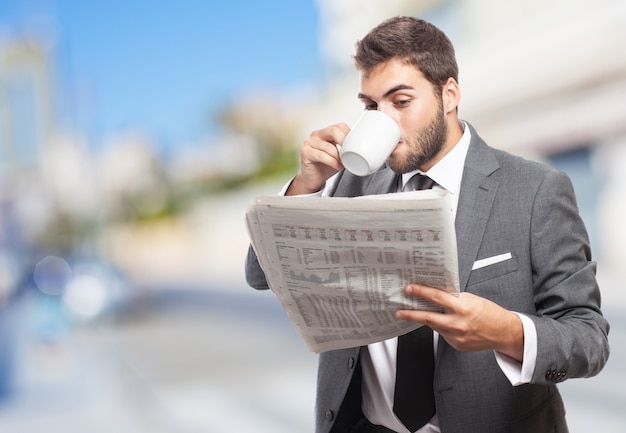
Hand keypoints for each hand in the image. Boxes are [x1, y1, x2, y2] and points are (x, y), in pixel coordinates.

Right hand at [286, 123, 348, 194]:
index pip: (340, 126)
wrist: (313, 179)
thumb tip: (362, 147)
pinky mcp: (305, 152)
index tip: (355, 146)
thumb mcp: (339, 155)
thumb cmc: (326, 167)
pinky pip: (322, 155)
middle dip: (344, 143)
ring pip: (328, 146)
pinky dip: (332, 162)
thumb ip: (346, 148)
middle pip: (333, 130)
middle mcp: (316, 135)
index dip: (349, 135)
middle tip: (350, 153)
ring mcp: (309, 143)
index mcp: (325, 132)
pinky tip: (337, 167)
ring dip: (338, 157)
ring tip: (343, 164)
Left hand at [396, 284, 524, 361]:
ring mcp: (456, 336)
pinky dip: (441, 328)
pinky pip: (443, 334)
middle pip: (428, 317)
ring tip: (416, 314)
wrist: (504, 332)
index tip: (409, 289)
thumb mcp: (471, 299)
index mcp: (462, 307)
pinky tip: (445, 324)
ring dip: (425, 320)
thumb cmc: (489, 313)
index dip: (420, 292)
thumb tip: (435, 295)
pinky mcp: (456, 345)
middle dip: (410, 314)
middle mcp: (457, 323)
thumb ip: (453, 299)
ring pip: (434, 326)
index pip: (436, 297)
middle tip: (398, 311)